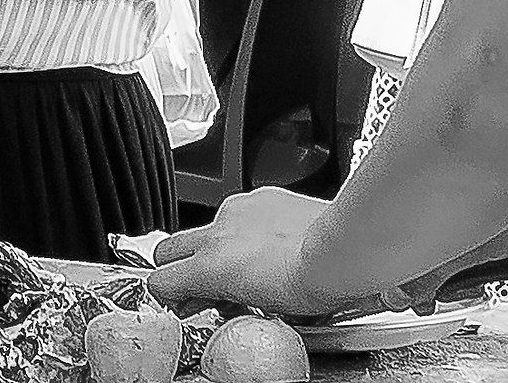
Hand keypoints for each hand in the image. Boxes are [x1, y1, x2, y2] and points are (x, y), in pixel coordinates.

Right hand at [148, 188, 343, 314]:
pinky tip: (272, 249)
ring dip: (217, 250)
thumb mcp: (263, 310)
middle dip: (178, 269)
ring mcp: (238, 210)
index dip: (168, 297)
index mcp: (211, 265)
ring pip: (207, 230)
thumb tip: (225, 305)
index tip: (181, 304)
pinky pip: (240, 213)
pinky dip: (247, 231)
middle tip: (200, 290)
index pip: (161, 280)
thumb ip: (230, 302)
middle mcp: (217, 232)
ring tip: (247, 272)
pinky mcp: (262, 197)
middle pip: (169, 249)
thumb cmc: (316, 282)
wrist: (347, 249)